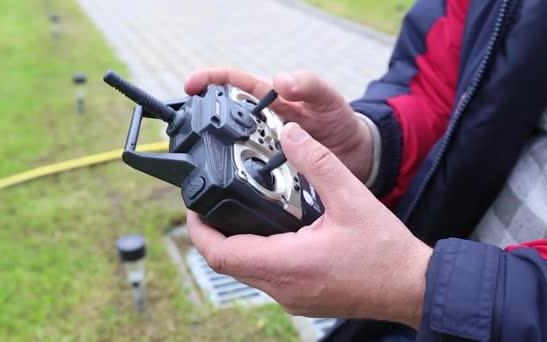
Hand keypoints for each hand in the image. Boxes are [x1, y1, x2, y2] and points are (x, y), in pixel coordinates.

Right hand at [184, 68, 373, 181]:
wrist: (356, 157)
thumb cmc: (339, 120)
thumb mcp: (328, 98)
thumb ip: (309, 86)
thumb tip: (281, 80)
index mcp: (270, 98)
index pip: (234, 83)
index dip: (210, 80)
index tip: (190, 86)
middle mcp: (260, 123)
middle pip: (224, 120)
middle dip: (204, 124)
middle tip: (191, 132)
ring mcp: (263, 148)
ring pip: (232, 150)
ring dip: (221, 156)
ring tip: (210, 163)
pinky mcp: (269, 173)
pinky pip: (248, 175)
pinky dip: (240, 180)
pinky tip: (233, 188)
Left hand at [186, 123, 431, 328]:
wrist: (412, 287)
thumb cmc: (386, 252)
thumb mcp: (352, 198)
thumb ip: (317, 162)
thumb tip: (290, 134)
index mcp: (288, 265)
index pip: (221, 254)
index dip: (199, 229)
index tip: (194, 206)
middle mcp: (283, 288)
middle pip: (227, 263)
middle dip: (214, 233)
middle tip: (214, 202)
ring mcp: (291, 297)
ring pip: (246, 271)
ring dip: (237, 242)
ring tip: (242, 209)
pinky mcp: (301, 297)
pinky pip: (267, 276)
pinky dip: (260, 252)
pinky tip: (275, 229)